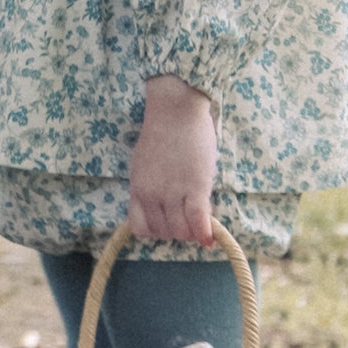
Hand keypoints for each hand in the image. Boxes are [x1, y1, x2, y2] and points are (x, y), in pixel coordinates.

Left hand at [126, 76, 218, 245]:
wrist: (176, 109)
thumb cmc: (162, 131)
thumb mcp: (144, 163)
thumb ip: (150, 186)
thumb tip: (164, 206)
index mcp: (136, 188)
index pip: (140, 229)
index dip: (156, 230)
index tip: (168, 221)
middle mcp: (151, 194)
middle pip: (164, 232)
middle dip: (177, 231)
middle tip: (189, 217)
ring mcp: (172, 192)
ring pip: (181, 232)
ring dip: (192, 232)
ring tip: (201, 221)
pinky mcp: (195, 187)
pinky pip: (198, 221)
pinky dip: (205, 233)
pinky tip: (210, 237)